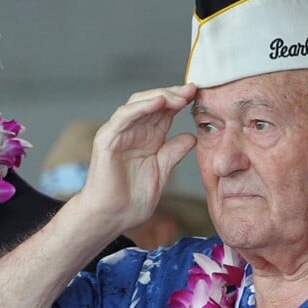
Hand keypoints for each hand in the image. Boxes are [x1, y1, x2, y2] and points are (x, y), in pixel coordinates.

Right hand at [78, 84, 198, 233]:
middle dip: (173, 93)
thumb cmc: (132, 199)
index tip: (199, 95)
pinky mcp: (107, 139)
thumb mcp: (162, 172)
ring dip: (160, 96)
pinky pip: (124, 117)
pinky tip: (158, 102)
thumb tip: (192, 136)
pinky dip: (141, 107)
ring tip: (179, 96)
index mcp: (147, 138)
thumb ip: (174, 152)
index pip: (164, 111)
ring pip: (138, 103)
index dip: (181, 101)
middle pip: (153, 101)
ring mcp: (119, 133)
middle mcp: (133, 131)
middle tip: (192, 90)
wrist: (112, 217)